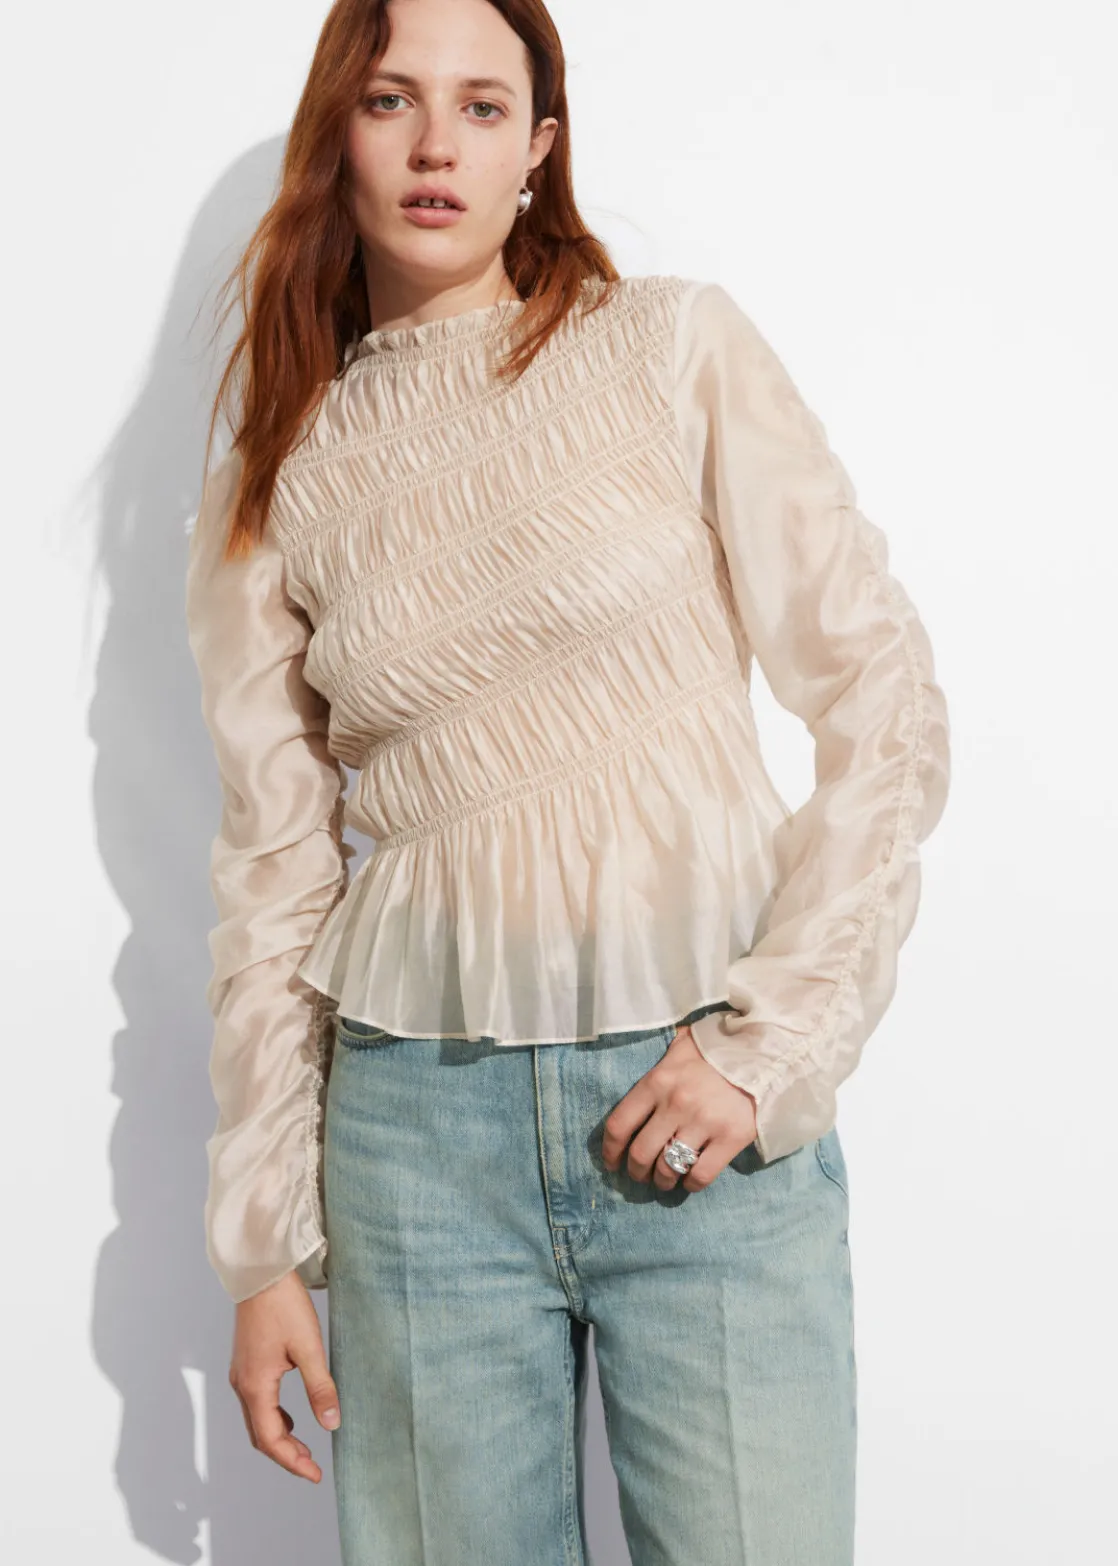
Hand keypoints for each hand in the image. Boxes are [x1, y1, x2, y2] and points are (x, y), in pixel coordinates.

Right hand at [228, 1269, 339, 1481]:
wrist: (261, 1273)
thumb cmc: (284, 1306)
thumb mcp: (309, 1347)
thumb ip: (320, 1387)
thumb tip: (332, 1424)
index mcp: (256, 1385)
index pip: (271, 1439)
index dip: (292, 1462)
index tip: (315, 1475)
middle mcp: (242, 1383)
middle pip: (260, 1435)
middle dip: (285, 1455)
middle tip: (311, 1467)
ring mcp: (241, 1373)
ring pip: (256, 1419)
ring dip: (278, 1437)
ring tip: (304, 1445)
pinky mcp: (246, 1362)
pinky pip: (256, 1402)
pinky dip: (272, 1418)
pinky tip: (291, 1416)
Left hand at [601, 1023, 757, 1191]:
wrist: (764, 1054)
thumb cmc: (717, 1049)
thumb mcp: (681, 1045)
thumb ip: (659, 1060)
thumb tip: (644, 1058)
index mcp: (657, 1081)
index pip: (619, 1124)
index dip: (611, 1151)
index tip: (612, 1162)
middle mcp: (676, 1104)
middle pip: (641, 1153)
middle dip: (636, 1172)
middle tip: (640, 1175)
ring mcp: (703, 1123)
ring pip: (668, 1168)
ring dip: (661, 1181)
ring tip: (664, 1180)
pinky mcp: (730, 1138)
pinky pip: (701, 1175)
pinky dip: (691, 1184)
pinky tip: (690, 1180)